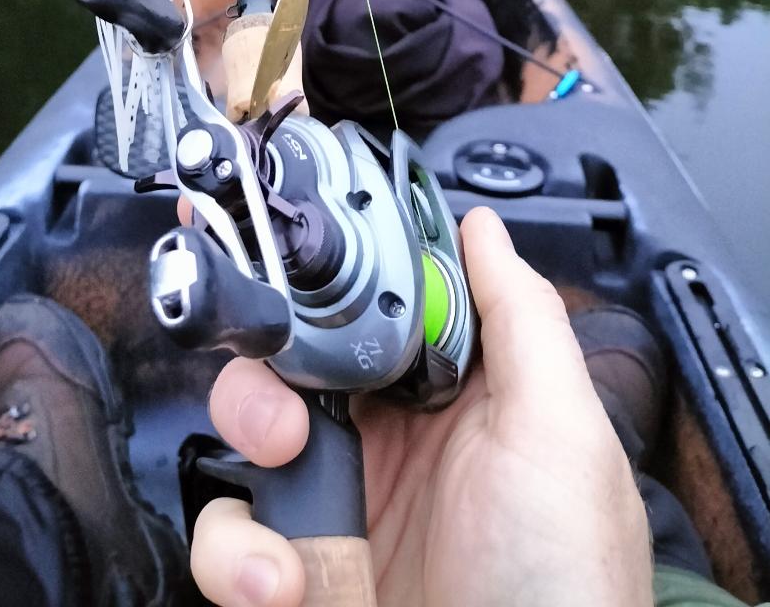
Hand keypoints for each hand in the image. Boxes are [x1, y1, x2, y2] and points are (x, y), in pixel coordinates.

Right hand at [190, 206, 653, 606]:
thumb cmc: (566, 586)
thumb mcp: (563, 436)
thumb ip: (520, 319)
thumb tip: (481, 226)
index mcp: (451, 394)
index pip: (370, 304)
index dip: (318, 274)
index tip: (265, 243)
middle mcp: (389, 440)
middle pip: (289, 358)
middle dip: (260, 371)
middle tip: (280, 423)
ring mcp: (340, 508)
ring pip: (245, 438)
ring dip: (245, 477)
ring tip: (287, 538)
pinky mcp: (299, 574)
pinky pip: (229, 536)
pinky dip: (236, 558)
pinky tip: (283, 585)